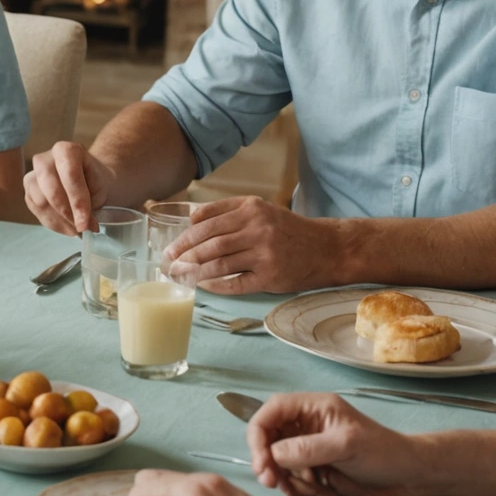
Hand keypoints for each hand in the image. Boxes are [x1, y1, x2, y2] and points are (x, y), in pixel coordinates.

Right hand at [23, 141, 111, 234]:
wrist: (85, 180)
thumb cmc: (94, 182)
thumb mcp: (100, 189)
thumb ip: (90, 204)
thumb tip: (82, 226)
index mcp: (66, 150)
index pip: (70, 176)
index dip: (78, 202)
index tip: (86, 223)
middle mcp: (44, 159)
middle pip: (51, 191)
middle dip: (67, 214)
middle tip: (81, 228)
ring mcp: (32, 173)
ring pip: (40, 202)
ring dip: (60, 221)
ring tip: (76, 228)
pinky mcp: (27, 189)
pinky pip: (35, 210)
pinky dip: (52, 223)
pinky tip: (65, 225)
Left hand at [164, 196, 343, 294]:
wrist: (326, 248)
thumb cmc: (286, 229)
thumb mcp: (260, 210)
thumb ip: (227, 211)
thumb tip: (189, 221)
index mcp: (251, 209)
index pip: (207, 222)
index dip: (185, 236)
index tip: (171, 247)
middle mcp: (258, 228)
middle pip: (210, 243)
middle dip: (185, 255)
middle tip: (170, 264)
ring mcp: (265, 254)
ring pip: (219, 263)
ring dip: (195, 272)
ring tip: (180, 276)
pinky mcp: (271, 276)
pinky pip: (236, 283)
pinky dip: (216, 286)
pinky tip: (203, 285)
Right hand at [247, 393, 426, 495]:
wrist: (411, 480)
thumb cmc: (385, 453)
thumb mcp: (346, 445)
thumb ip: (308, 448)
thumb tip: (273, 454)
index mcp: (313, 408)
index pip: (270, 413)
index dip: (259, 434)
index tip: (261, 461)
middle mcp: (307, 427)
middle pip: (268, 439)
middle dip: (268, 462)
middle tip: (272, 482)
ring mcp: (310, 450)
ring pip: (278, 463)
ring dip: (287, 478)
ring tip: (311, 488)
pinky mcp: (316, 471)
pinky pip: (292, 479)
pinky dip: (300, 489)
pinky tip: (321, 492)